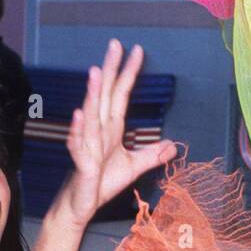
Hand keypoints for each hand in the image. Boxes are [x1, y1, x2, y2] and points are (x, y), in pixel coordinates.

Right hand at [60, 39, 175, 227]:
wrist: (80, 206)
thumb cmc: (101, 183)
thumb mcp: (133, 167)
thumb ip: (150, 155)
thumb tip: (172, 145)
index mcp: (111, 128)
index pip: (121, 95)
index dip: (129, 74)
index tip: (137, 51)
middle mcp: (98, 131)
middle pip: (105, 95)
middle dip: (111, 70)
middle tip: (115, 44)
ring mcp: (87, 145)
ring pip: (91, 115)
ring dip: (93, 94)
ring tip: (96, 73)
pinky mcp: (82, 164)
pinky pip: (78, 144)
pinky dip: (78, 130)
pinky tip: (80, 114)